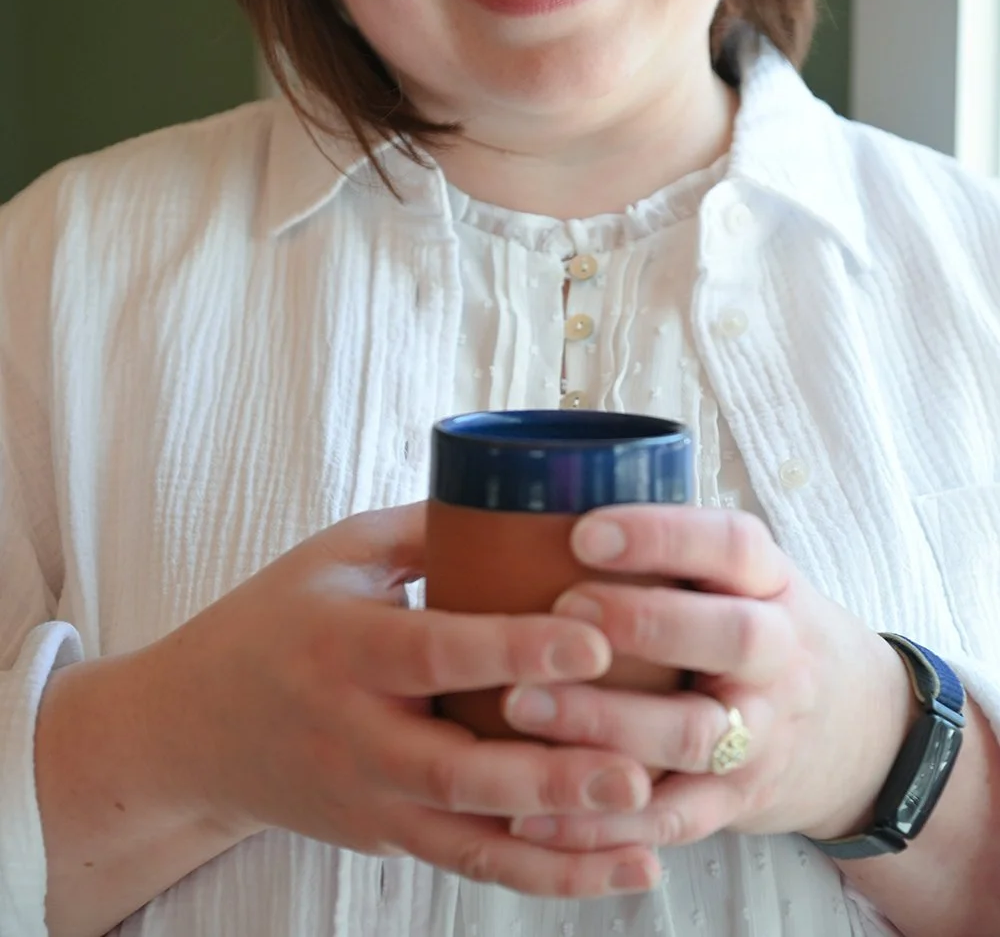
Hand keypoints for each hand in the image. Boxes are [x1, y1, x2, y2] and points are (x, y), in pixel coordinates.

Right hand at [137, 504, 660, 896]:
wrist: (194, 727)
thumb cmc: (275, 618)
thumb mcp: (336, 553)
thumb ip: (426, 527)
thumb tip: (530, 491)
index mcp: (340, 646)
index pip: (433, 650)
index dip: (513, 649)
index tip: (593, 641)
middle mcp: (353, 734)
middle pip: (455, 769)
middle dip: (549, 775)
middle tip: (635, 766)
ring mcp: (367, 800)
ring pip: (469, 838)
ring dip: (560, 846)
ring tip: (644, 838)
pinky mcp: (384, 838)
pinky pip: (468, 863)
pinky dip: (542, 876)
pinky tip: (614, 869)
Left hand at [502, 505, 915, 851]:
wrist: (856, 734)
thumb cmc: (758, 629)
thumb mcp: (744, 577)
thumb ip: (674, 548)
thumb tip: (543, 489)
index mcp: (771, 584)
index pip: (732, 545)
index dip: (662, 535)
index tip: (584, 531)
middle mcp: (779, 658)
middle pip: (731, 637)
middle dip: (643, 623)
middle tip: (561, 611)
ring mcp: (763, 735)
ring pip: (693, 735)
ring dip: (605, 723)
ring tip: (519, 705)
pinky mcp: (737, 802)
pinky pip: (672, 819)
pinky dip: (602, 821)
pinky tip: (530, 812)